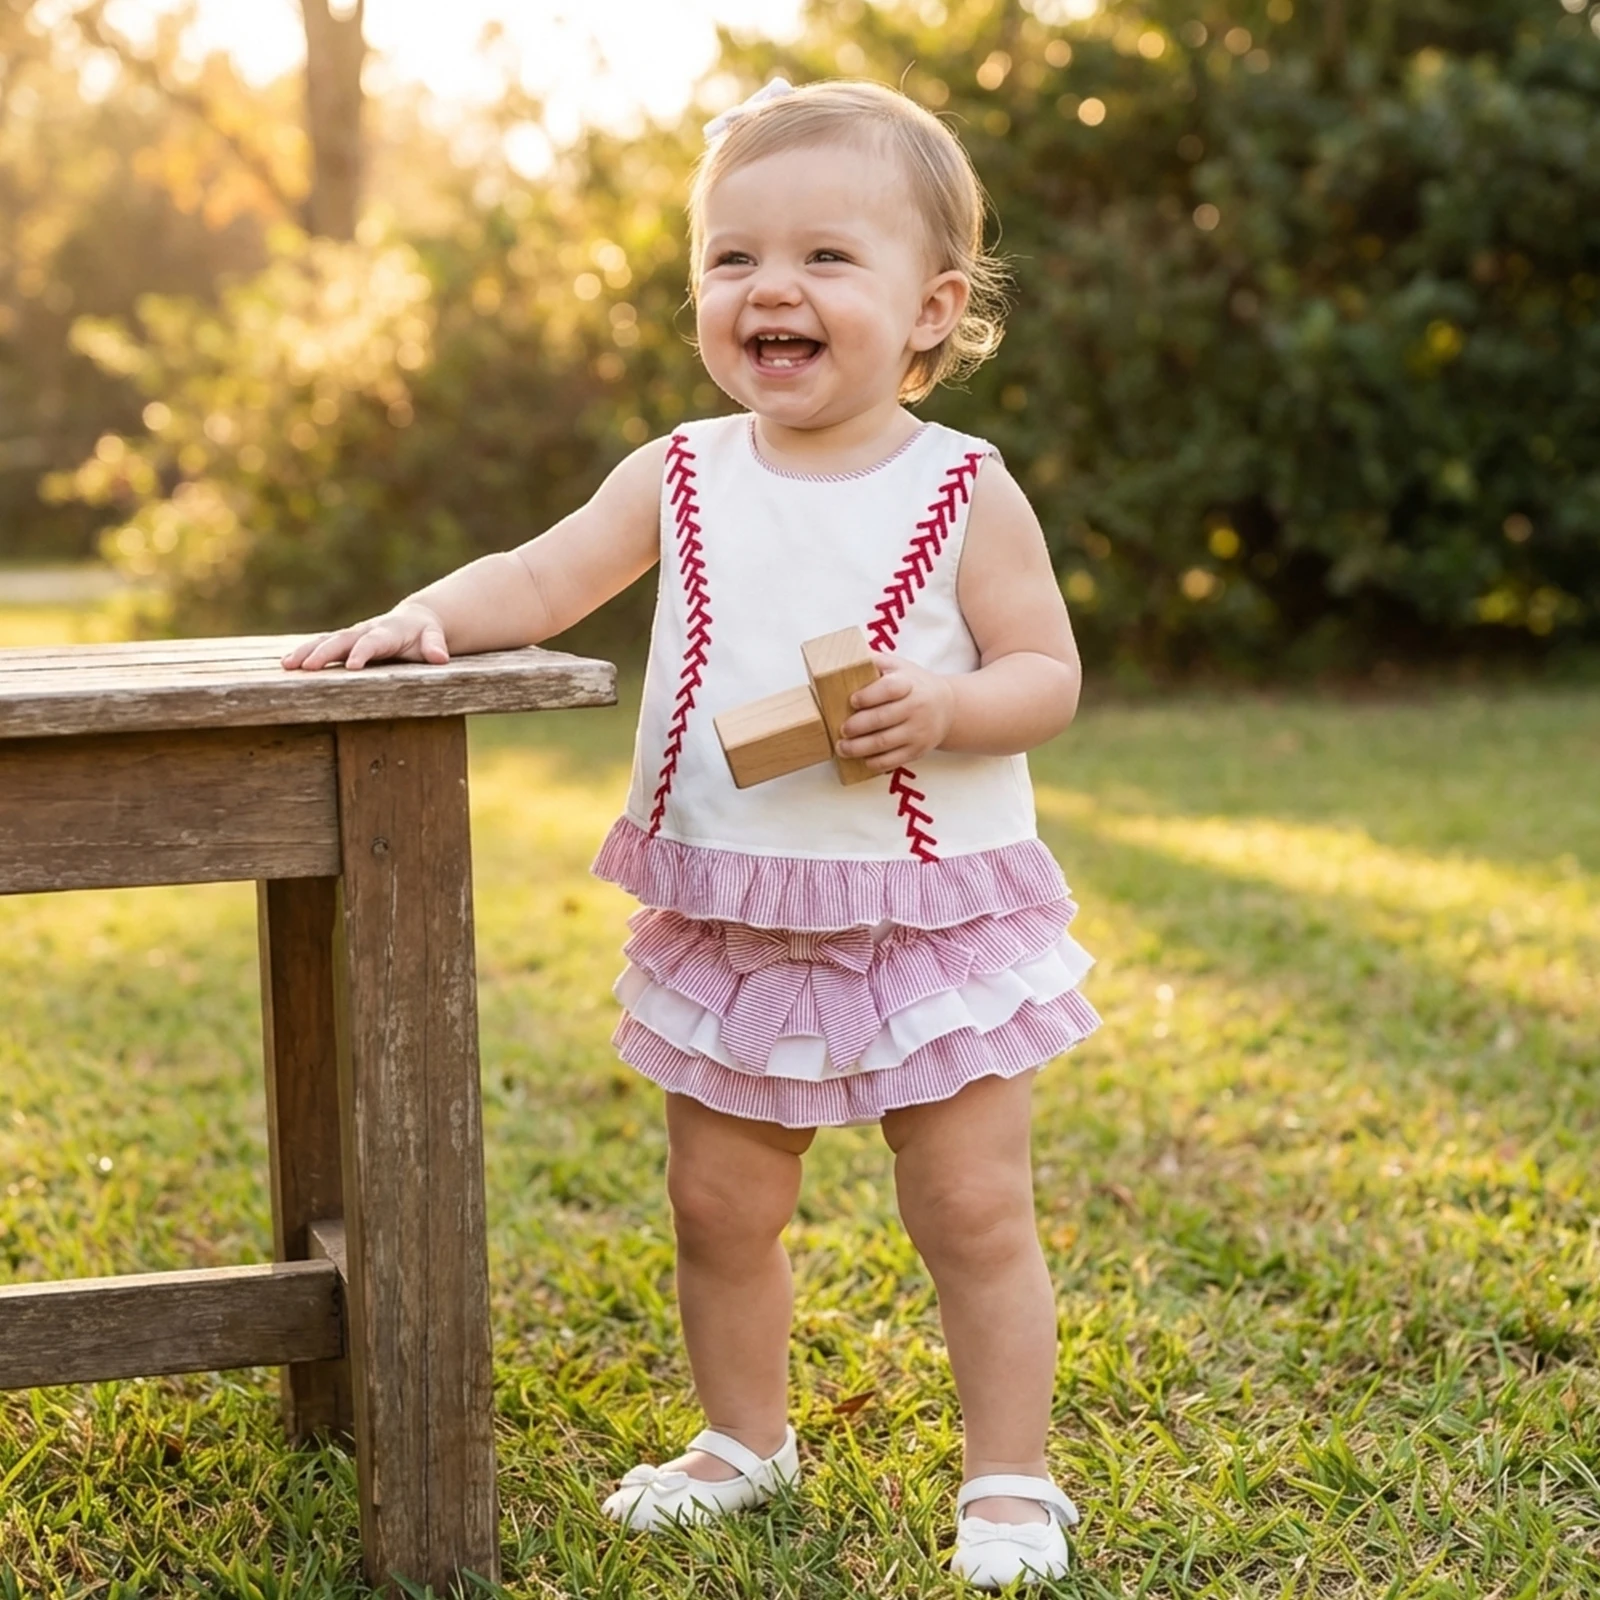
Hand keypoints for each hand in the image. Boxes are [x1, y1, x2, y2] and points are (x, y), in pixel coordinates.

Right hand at [280, 603, 449, 670]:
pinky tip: (287, 665)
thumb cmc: (425, 634)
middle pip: (342, 640)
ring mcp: (352, 635)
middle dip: (324, 652)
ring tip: (288, 665)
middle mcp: (366, 631)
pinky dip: (304, 652)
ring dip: (306, 652)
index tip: (352, 665)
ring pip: (326, 641)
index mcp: (388, 632)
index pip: (373, 642)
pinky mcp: (344, 641)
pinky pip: (321, 645)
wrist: (414, 620)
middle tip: (307, 667)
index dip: (363, 652)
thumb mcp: (434, 638)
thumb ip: (435, 645)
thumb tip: (440, 657)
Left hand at [836, 652, 954, 770]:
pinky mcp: (918, 750)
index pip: (889, 688)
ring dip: (859, 748)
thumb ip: (876, 662)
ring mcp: (918, 730)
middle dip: (857, 726)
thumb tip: (846, 657)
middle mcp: (916, 707)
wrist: (947, 707)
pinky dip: (875, 762)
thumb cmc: (914, 685)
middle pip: (882, 718)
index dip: (869, 695)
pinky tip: (862, 759)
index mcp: (909, 683)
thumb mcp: (900, 666)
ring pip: (885, 742)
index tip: (852, 701)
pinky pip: (894, 760)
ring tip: (842, 748)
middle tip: (842, 729)